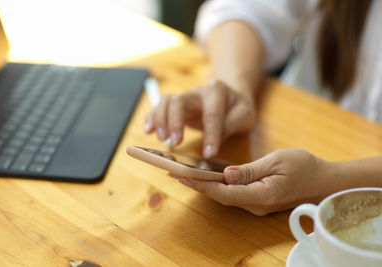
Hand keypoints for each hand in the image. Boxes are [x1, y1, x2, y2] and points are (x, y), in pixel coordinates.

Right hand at [144, 80, 255, 157]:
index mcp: (217, 92)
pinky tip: (149, 130)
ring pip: (167, 102)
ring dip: (161, 120)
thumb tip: (216, 136)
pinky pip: (159, 106)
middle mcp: (198, 91)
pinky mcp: (175, 105)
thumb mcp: (246, 114)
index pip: (212, 113)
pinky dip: (151, 117)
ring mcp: (184, 96)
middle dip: (175, 122)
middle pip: (180, 102)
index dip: (211, 133)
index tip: (209, 153)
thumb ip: (233, 122)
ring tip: (162, 140)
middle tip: (175, 143)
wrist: (229, 97)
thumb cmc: (236, 108)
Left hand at [176, 149, 333, 214]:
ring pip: (225, 195)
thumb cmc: (304, 167)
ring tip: (185, 173)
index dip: (201, 185)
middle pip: (220, 196)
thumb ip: (250, 170)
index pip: (224, 192)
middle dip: (197, 185)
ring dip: (205, 185)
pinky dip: (218, 185)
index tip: (182, 176)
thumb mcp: (277, 161)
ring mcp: (256, 204)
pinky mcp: (257, 200)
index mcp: (261, 195)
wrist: (324, 181)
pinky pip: (233, 193)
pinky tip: (206, 176)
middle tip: (174, 172)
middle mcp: (255, 204)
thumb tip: (226, 175)